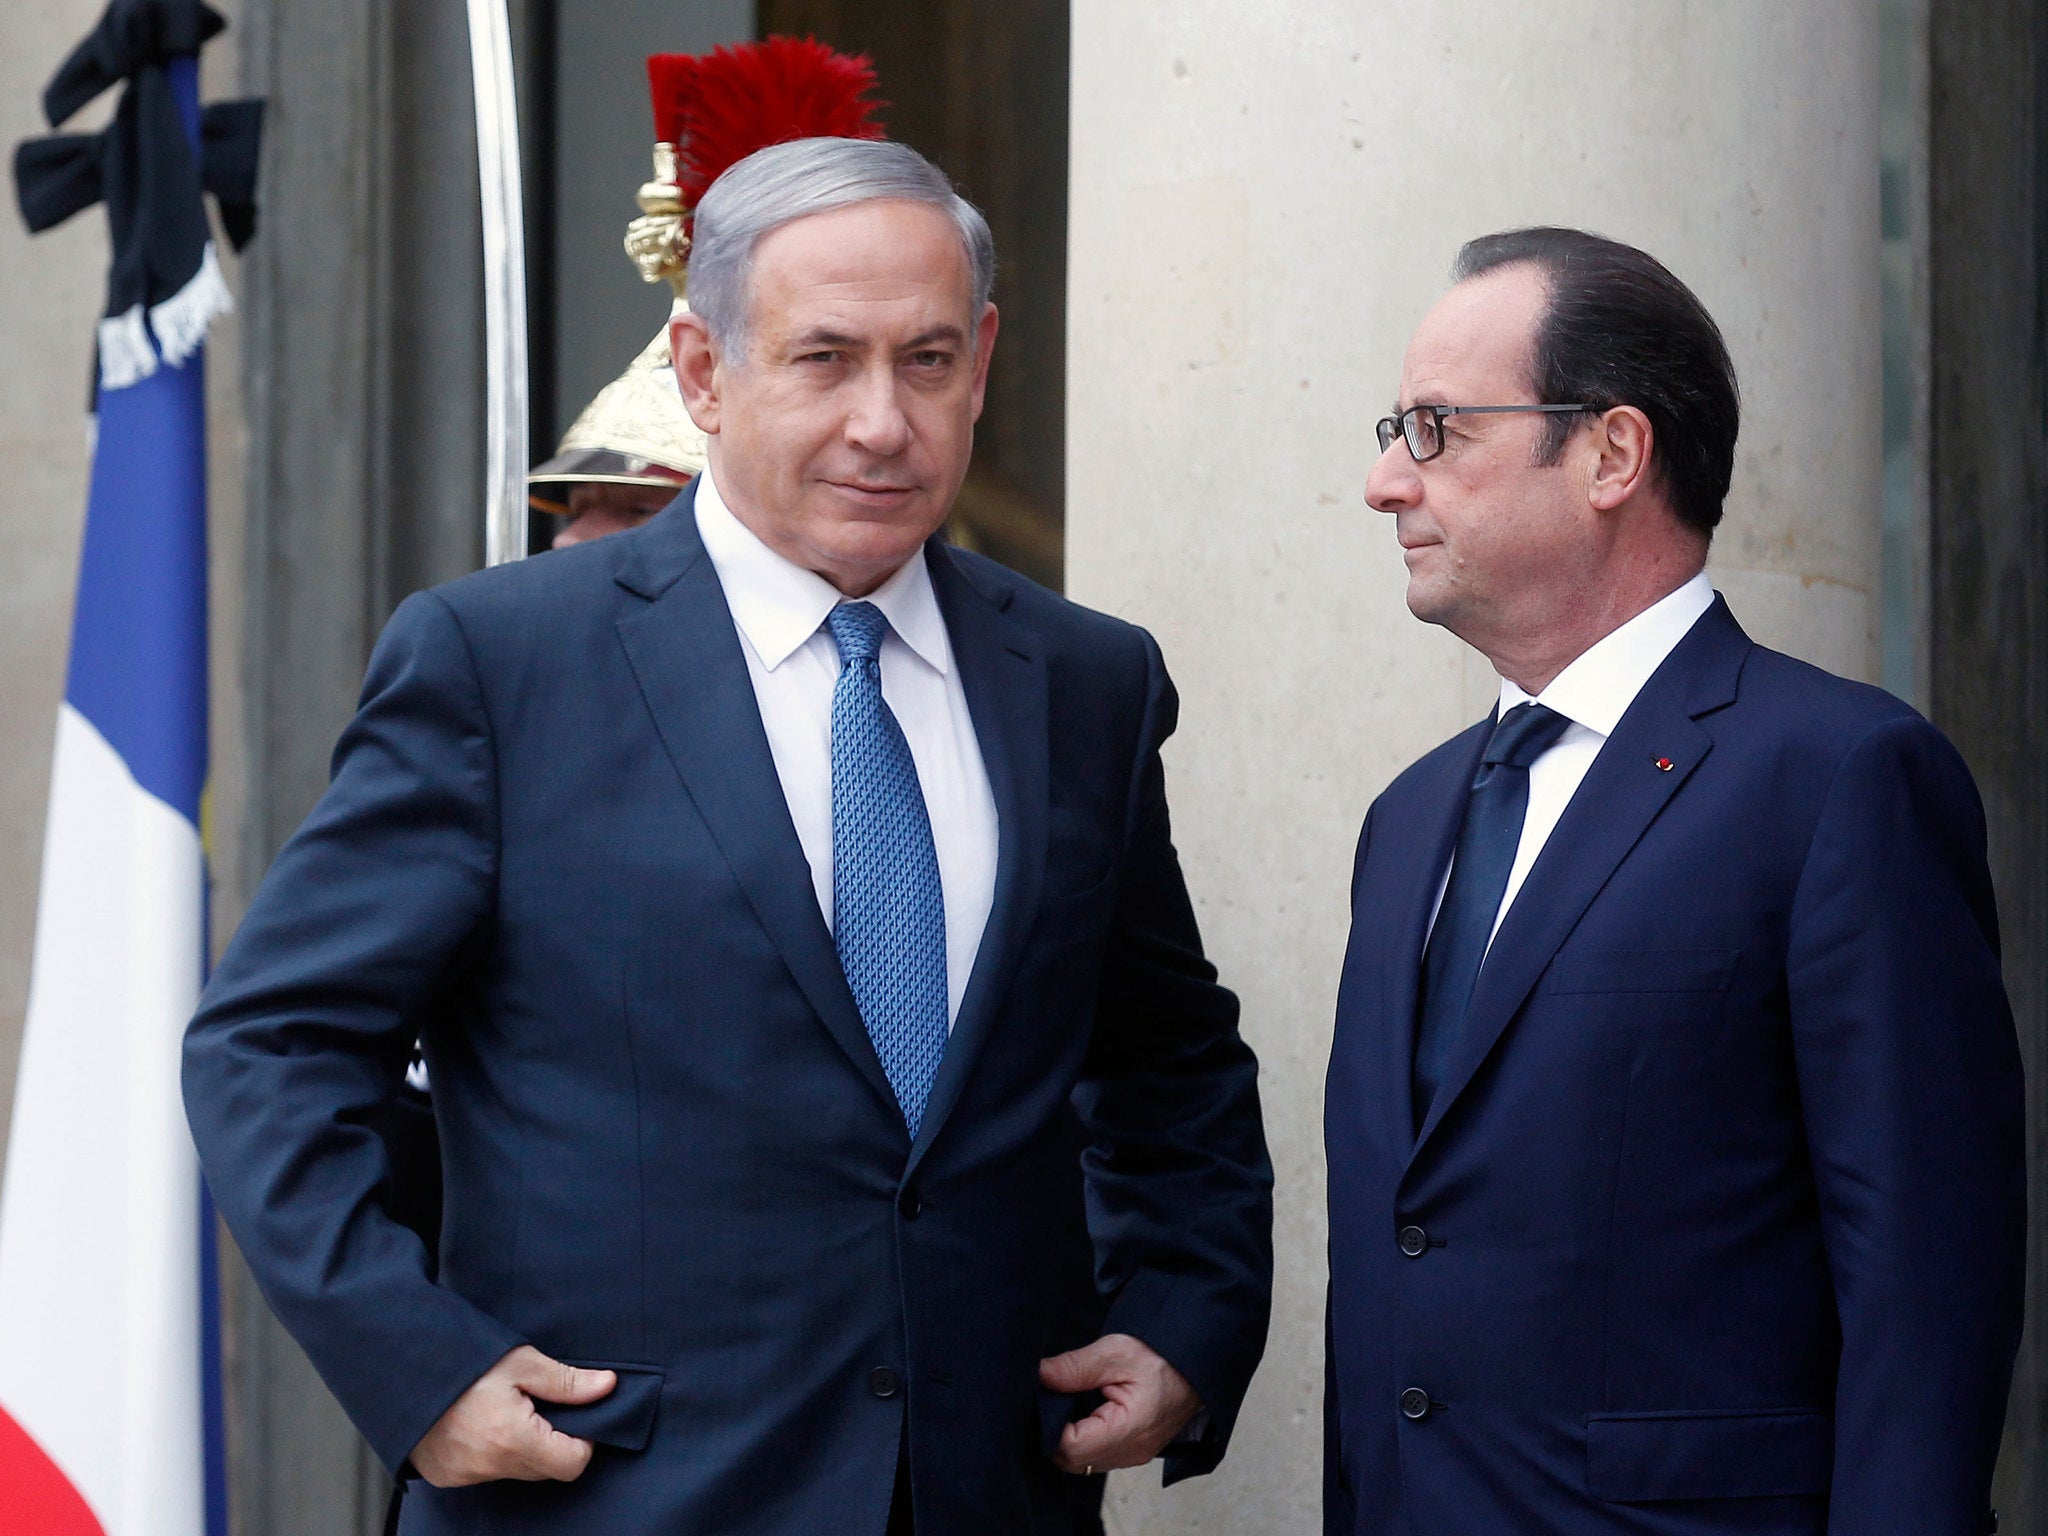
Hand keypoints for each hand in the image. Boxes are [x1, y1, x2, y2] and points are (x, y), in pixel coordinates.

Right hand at [411, 1346, 615, 1486]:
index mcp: (514, 1439)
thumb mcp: (521, 1362)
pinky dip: (493, 1452)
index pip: (572, 1464)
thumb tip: (607, 1387)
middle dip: (552, 1442)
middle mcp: (489, 1466)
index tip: (575, 1416)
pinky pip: (485, 1472)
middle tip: (539, 1406)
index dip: (583, 1441)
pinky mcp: (446, 1475)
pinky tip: (482, 1422)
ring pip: (515, 1471)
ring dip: (521, 1447)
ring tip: (506, 1409)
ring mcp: (464, 1475)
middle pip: (545, 1469)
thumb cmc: (463, 1361)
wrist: (402, 1366)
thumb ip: (567, 1382)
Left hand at [1037, 1333, 1201, 1474]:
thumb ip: (1075, 1367)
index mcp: (1129, 1430)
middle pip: (1072, 1461)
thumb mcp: (1116, 1352)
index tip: (1045, 1398)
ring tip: (1068, 1401)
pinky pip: (1097, 1456)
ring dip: (1068, 1437)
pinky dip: (1083, 1438)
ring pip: (1082, 1463)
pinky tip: (1082, 1411)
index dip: (1049, 1426)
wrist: (1197, 1364)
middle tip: (1052, 1397)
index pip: (1071, 1448)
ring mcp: (1134, 1456)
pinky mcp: (1134, 1451)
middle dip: (1054, 1433)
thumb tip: (1038, 1375)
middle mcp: (1132, 1452)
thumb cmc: (1162, 1356)